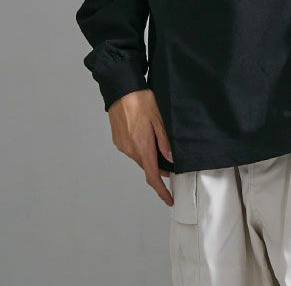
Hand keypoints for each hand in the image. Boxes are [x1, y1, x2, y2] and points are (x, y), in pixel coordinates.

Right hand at [107, 89, 173, 205]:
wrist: (121, 90)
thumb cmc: (141, 101)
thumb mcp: (159, 119)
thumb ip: (164, 141)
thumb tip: (171, 159)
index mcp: (142, 147)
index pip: (153, 176)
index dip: (161, 191)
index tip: (169, 199)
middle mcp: (130, 150)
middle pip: (147, 168)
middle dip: (159, 171)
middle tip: (172, 168)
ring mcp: (123, 145)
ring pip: (139, 159)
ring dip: (150, 159)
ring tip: (162, 151)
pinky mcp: (118, 140)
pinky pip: (132, 150)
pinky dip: (142, 151)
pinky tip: (148, 140)